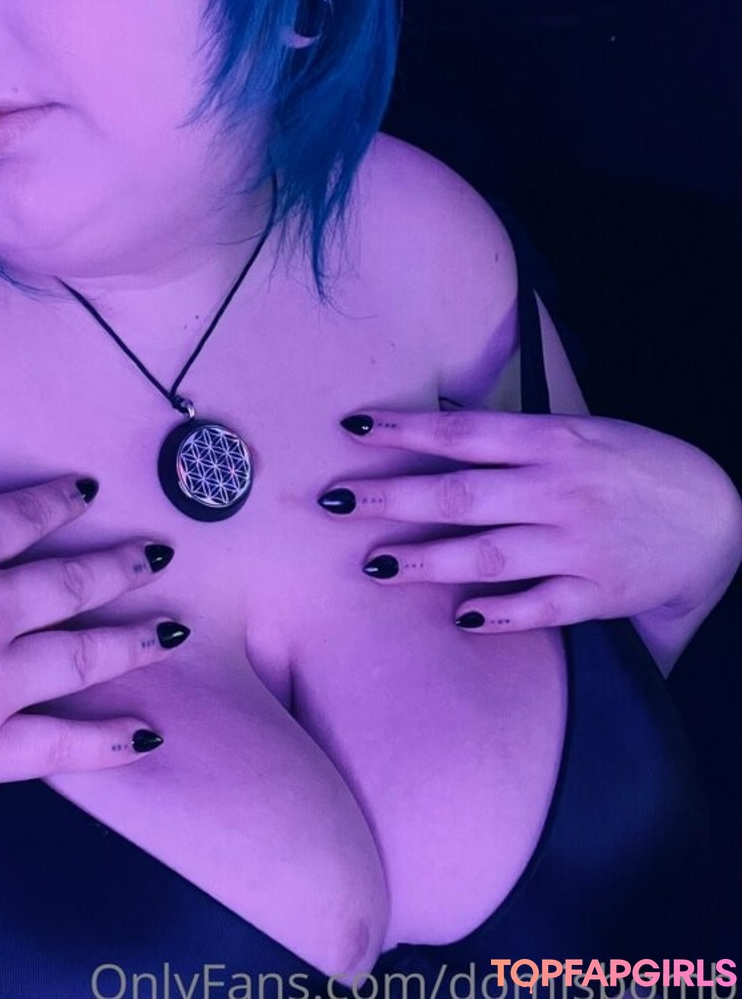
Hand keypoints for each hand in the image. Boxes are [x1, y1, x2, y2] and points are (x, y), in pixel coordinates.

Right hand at [0, 476, 183, 848]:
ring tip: (175, 628)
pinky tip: (146, 734)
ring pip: (86, 653)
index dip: (60, 499)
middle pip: (74, 581)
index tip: (88, 489)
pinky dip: (110, 741)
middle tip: (158, 553)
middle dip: (124, 563)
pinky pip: (62, 746)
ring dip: (138, 638)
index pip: (23, 514)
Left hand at [318, 409, 741, 632]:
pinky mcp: (596, 592)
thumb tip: (444, 418)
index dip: (406, 429)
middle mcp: (558, 491)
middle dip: (390, 498)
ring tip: (375, 566)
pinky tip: (459, 617)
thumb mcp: (581, 430)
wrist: (717, 517)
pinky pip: (540, 606)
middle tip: (332, 501)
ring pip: (489, 554)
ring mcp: (576, 544)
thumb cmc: (635, 466)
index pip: (463, 433)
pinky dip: (499, 613)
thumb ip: (515, 435)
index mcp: (553, 441)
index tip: (354, 427)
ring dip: (428, 561)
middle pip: (459, 495)